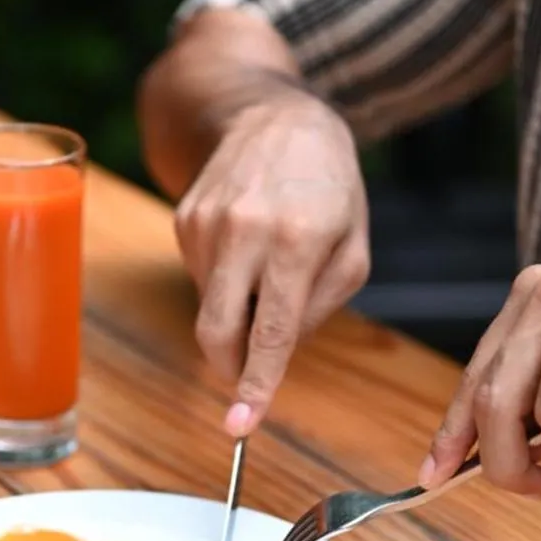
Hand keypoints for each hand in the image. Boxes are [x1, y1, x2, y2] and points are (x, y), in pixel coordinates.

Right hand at [173, 92, 369, 434]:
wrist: (274, 116)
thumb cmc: (327, 186)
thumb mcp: (355, 245)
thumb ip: (321, 305)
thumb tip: (275, 350)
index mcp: (298, 238)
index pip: (272, 329)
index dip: (256, 382)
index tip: (242, 425)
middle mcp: (245, 229)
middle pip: (218, 329)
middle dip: (229, 366)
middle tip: (246, 379)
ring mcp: (207, 222)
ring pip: (211, 305)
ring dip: (237, 310)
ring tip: (266, 266)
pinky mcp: (184, 219)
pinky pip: (202, 278)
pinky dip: (224, 282)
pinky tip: (245, 247)